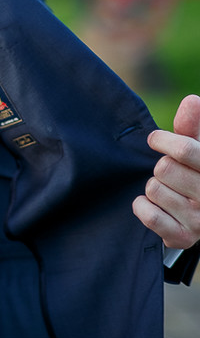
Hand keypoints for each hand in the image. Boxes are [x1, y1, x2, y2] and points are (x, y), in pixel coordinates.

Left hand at [134, 94, 199, 250]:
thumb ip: (193, 126)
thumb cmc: (195, 172)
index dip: (164, 140)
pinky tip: (157, 208)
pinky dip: (143, 207)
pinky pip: (147, 213)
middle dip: (161, 167)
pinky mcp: (182, 237)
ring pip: (153, 189)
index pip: (186, 150)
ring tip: (170, 192)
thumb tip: (192, 100)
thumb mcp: (197, 149)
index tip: (156, 140)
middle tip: (172, 175)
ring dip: (154, 187)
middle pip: (164, 169)